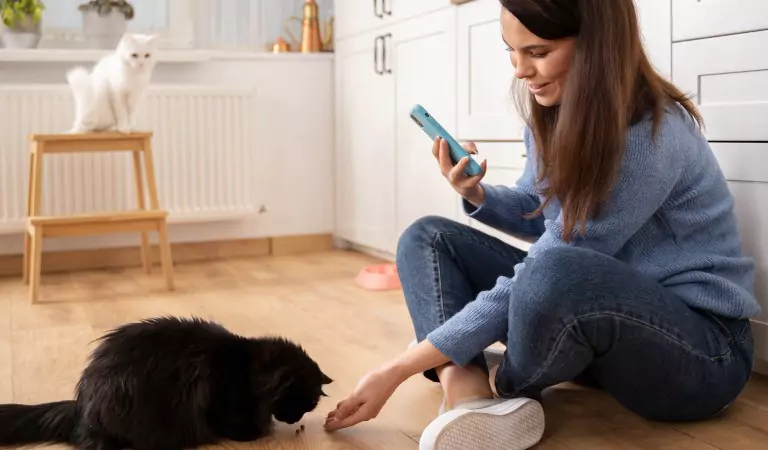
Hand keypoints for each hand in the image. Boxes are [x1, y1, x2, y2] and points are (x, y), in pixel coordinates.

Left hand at [324, 340, 450, 431]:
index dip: (336, 424)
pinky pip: (357, 407)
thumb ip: (347, 406)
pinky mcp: (372, 401)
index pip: (347, 422)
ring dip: (342, 413)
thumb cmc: (375, 382)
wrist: (392, 373)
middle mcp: (368, 413)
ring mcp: (371, 407)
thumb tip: (338, 416)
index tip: (326, 427)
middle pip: (350, 418)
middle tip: (325, 421)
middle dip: (338, 419)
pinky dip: (348, 408)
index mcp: (364, 414)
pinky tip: (342, 406)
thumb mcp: (358, 394)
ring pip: (353, 413)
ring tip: (331, 414)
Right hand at [432, 137, 487, 206]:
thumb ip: (467, 147)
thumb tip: (472, 150)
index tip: (438, 136)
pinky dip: (481, 169)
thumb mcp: (462, 156)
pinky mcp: (469, 184)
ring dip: (461, 165)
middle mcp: (448, 172)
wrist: (467, 188)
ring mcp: (457, 180)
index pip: (436, 154)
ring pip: (457, 173)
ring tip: (466, 158)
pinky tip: (484, 161)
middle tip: (445, 141)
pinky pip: (475, 177)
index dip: (436, 145)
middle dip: (444, 152)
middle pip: (444, 163)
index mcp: (444, 164)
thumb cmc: (463, 168)